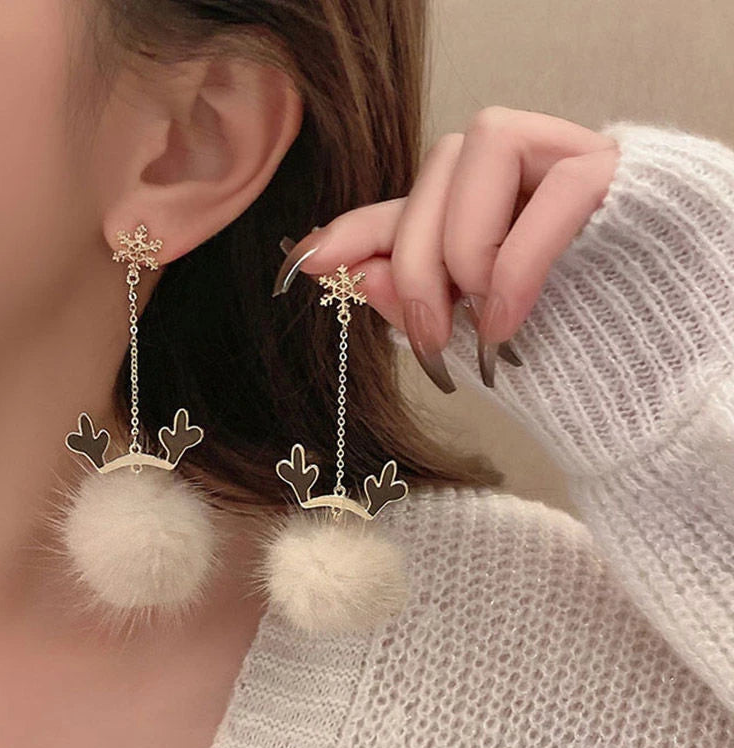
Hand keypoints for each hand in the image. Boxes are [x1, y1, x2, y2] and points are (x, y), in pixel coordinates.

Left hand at [272, 106, 620, 389]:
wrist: (666, 375)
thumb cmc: (572, 355)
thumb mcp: (478, 336)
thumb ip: (422, 300)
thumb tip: (361, 273)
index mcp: (488, 211)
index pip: (408, 201)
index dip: (355, 227)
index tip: (309, 263)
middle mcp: (525, 170)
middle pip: (436, 169)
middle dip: (417, 261)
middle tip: (432, 342)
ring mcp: (571, 157)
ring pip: (483, 146)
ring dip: (466, 248)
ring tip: (487, 324)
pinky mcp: (620, 169)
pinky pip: (556, 189)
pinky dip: (517, 261)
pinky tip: (510, 322)